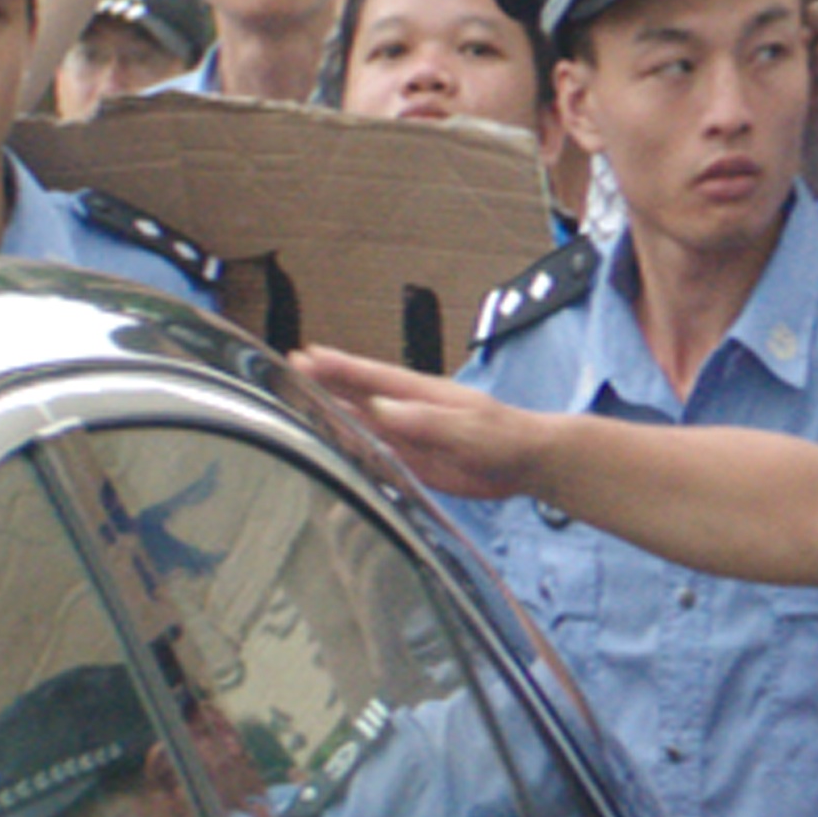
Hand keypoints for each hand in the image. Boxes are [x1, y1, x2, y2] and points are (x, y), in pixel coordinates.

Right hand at [282, 344, 551, 501]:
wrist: (528, 461)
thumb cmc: (505, 436)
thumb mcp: (468, 428)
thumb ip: (426, 421)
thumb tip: (383, 409)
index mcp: (422, 393)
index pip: (373, 376)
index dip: (340, 367)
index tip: (308, 354)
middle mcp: (409, 411)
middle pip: (359, 394)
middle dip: (325, 382)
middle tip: (289, 370)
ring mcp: (409, 435)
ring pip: (362, 423)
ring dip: (332, 414)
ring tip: (297, 404)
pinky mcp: (414, 462)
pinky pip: (375, 453)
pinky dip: (352, 449)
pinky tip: (332, 447)